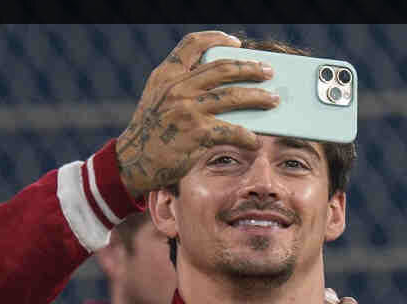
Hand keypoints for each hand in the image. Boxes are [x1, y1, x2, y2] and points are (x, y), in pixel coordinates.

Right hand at [117, 31, 278, 196]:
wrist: (132, 161)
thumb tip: (224, 85)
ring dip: (258, 97)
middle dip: (250, 68)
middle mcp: (177, 88)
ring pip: (233, 96)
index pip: (193, 44)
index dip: (217, 39)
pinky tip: (254, 140)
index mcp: (166, 75)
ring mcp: (187, 110)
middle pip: (223, 68)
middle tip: (268, 72)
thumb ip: (181, 85)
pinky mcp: (197, 134)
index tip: (236, 43)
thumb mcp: (158, 98)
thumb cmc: (150, 132)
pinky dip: (247, 136)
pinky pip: (231, 130)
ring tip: (273, 100)